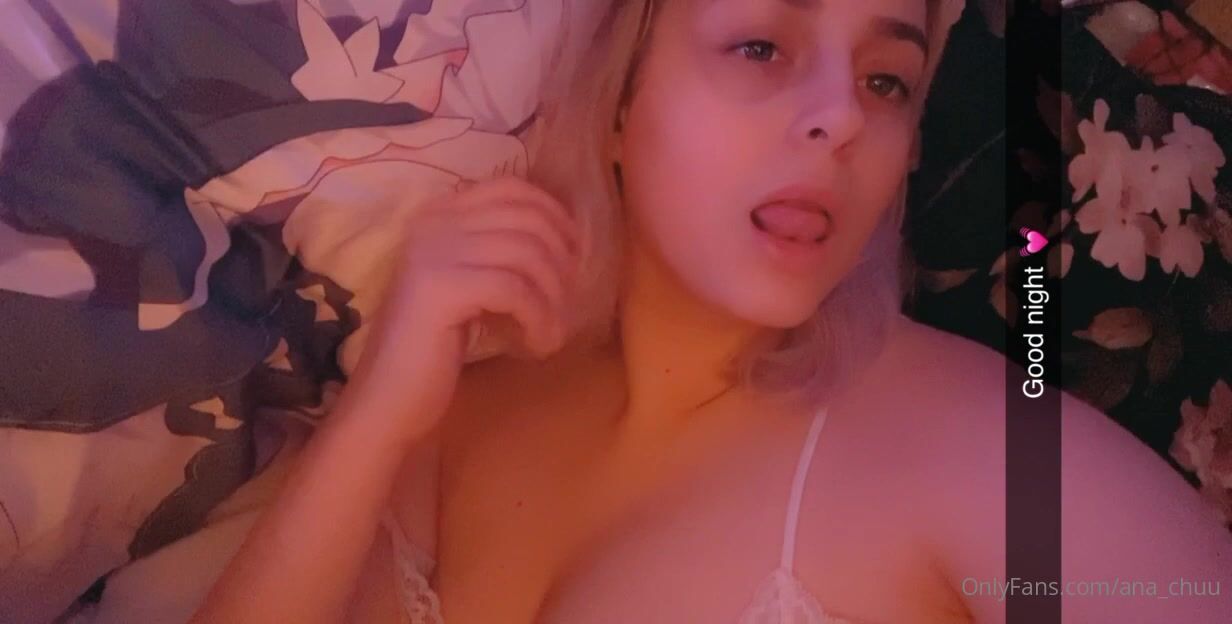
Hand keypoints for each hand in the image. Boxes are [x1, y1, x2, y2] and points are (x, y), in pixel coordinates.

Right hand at [340, 176, 580, 439]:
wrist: (389, 401)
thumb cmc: (437, 349)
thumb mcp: (473, 286)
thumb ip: (501, 252)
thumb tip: (567, 235)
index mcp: (438, 214)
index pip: (511, 188)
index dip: (554, 215)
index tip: (572, 256)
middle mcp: (431, 222)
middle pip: (527, 219)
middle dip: (561, 262)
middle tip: (565, 305)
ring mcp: (432, 251)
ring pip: (527, 254)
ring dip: (554, 299)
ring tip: (550, 334)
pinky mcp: (439, 287)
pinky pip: (515, 289)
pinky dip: (539, 319)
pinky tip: (537, 346)